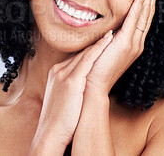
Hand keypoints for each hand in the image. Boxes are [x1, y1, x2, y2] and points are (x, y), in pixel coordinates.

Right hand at [32, 30, 113, 148]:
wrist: (50, 134)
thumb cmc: (59, 120)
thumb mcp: (62, 98)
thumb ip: (70, 86)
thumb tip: (83, 84)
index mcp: (56, 73)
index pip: (77, 56)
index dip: (92, 48)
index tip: (104, 40)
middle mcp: (59, 70)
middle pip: (81, 52)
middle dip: (97, 42)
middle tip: (112, 30)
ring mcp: (64, 74)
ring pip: (85, 52)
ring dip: (101, 40)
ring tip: (114, 30)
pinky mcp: (71, 81)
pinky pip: (88, 59)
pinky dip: (99, 48)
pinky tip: (109, 39)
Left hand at [85, 0, 162, 94]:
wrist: (91, 88)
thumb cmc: (92, 68)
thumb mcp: (101, 48)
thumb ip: (105, 35)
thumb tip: (103, 26)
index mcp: (132, 42)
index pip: (142, 15)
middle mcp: (137, 42)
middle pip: (149, 10)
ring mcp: (134, 43)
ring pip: (146, 12)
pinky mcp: (126, 44)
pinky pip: (135, 19)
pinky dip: (141, 3)